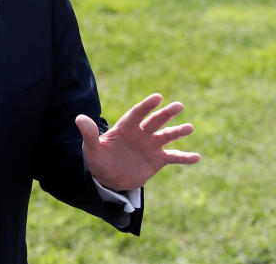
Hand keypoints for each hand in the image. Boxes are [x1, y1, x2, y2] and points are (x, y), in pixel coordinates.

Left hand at [75, 93, 199, 190]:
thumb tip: (78, 118)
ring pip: (167, 136)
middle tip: (178, 106)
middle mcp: (141, 133)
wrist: (109, 178)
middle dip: (165, 114)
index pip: (137, 114)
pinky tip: (197, 157)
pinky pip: (173, 157)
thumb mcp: (91, 148)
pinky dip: (185, 157)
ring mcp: (150, 146)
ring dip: (178, 132)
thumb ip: (89, 133)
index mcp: (125, 127)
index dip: (146, 105)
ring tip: (189, 128)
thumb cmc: (99, 159)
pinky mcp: (157, 160)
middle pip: (154, 121)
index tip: (157, 97)